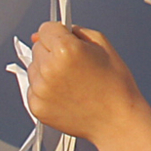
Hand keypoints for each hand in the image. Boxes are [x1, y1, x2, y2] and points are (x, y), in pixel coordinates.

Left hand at [28, 22, 150, 150]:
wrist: (117, 121)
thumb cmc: (115, 86)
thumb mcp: (102, 45)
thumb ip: (75, 31)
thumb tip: (46, 33)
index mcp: (66, 50)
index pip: (46, 28)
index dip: (59, 34)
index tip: (66, 41)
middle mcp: (49, 69)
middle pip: (38, 47)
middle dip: (52, 52)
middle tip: (75, 66)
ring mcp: (40, 90)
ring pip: (33, 68)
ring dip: (47, 71)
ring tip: (71, 82)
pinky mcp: (37, 107)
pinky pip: (33, 88)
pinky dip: (45, 90)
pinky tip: (65, 95)